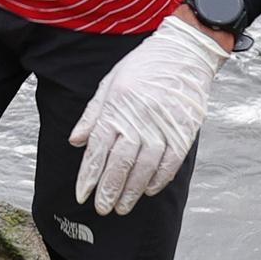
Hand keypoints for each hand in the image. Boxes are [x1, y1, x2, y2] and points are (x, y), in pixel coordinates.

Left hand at [69, 14, 228, 216]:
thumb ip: (92, 115)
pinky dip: (158, 179)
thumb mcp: (110, 83)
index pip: (98, 148)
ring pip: (144, 167)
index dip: (89, 175)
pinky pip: (170, 162)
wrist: (184, 51)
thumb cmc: (144, 65)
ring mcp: (163, 126)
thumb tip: (75, 141)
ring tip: (122, 206)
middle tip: (102, 208)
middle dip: (108, 189)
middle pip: (120, 163)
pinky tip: (148, 191)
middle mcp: (138, 119)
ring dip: (132, 191)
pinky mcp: (183, 131)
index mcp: (116, 107)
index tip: (82, 194)